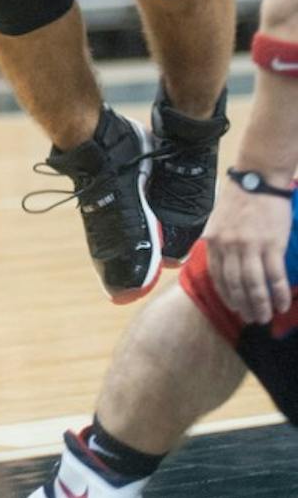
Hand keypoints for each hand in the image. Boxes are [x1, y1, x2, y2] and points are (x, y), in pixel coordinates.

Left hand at [205, 180, 293, 324]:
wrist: (258, 178)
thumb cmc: (239, 199)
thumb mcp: (218, 220)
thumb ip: (219, 243)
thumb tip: (221, 266)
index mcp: (214, 240)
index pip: (218, 276)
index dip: (227, 296)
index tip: (235, 308)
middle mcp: (229, 246)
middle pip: (236, 285)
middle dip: (245, 306)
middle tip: (253, 319)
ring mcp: (250, 246)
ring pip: (255, 285)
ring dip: (262, 305)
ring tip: (267, 317)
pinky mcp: (272, 245)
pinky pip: (275, 277)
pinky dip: (279, 294)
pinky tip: (283, 304)